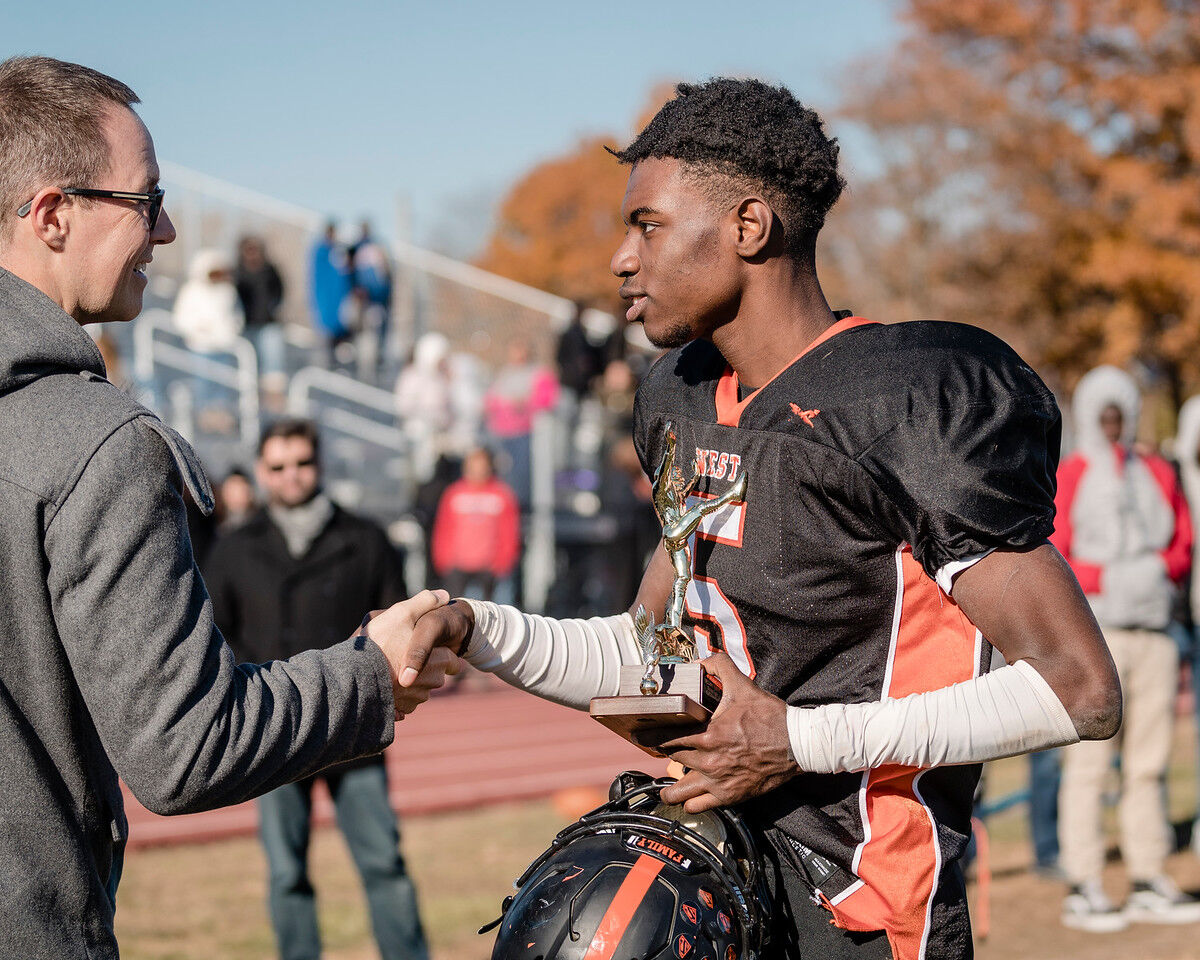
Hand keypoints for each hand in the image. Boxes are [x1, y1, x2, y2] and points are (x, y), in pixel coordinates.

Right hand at [362, 590, 460, 718]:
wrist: (351, 678)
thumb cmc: (379, 644)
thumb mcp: (402, 614)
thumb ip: (424, 603)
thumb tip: (444, 595)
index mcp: (438, 661)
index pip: (453, 662)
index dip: (444, 654)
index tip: (433, 650)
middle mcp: (430, 684)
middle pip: (435, 676)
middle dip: (426, 668)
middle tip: (405, 656)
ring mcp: (414, 701)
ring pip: (419, 690)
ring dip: (411, 683)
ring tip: (391, 670)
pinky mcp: (398, 712)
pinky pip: (402, 704)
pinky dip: (397, 697)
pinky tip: (383, 685)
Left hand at [648, 653, 797, 812]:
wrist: (797, 745)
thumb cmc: (770, 717)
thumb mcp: (743, 686)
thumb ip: (720, 666)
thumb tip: (703, 659)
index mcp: (708, 735)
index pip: (667, 738)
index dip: (650, 737)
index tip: (641, 735)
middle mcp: (708, 761)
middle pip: (672, 761)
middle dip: (666, 754)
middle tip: (663, 750)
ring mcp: (717, 782)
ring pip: (677, 793)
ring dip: (671, 788)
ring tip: (670, 782)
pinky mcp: (729, 797)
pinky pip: (697, 807)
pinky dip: (689, 803)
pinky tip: (689, 796)